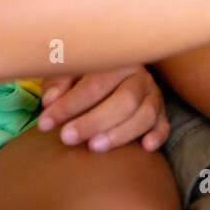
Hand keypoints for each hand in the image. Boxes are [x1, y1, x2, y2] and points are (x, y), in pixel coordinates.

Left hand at [37, 64, 168, 151]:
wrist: (112, 72)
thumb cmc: (84, 75)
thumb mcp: (68, 72)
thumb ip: (57, 83)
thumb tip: (50, 101)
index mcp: (117, 61)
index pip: (94, 85)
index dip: (69, 105)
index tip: (45, 123)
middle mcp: (139, 76)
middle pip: (124, 101)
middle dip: (94, 121)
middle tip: (66, 138)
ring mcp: (153, 94)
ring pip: (145, 115)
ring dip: (120, 133)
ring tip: (94, 148)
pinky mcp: (161, 112)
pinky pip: (163, 124)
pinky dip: (157, 136)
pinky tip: (145, 147)